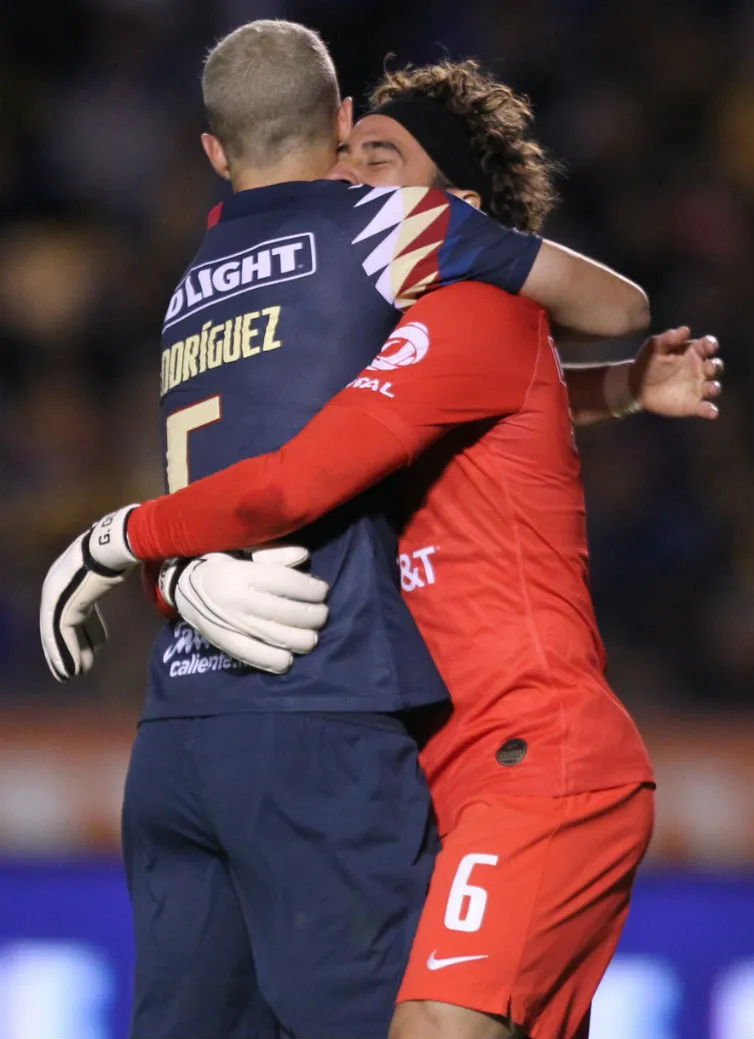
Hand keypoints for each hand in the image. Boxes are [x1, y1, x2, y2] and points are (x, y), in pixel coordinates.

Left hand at [40, 505, 138, 680]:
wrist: (124, 541)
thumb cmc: (132, 550)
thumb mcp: (123, 566)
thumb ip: (124, 577)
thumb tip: (157, 581)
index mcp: (74, 574)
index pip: (74, 609)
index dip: (84, 634)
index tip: (94, 651)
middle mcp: (58, 582)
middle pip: (61, 622)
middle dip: (69, 647)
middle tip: (75, 670)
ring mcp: (58, 592)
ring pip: (57, 632)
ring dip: (65, 655)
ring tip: (73, 675)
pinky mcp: (62, 601)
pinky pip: (60, 633)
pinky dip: (65, 652)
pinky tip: (73, 669)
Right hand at [159, 546, 328, 674]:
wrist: (183, 588)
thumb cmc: (222, 565)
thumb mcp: (244, 552)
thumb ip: (274, 553)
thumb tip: (303, 555)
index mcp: (241, 573)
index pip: (285, 582)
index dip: (310, 589)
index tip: (323, 591)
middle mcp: (236, 599)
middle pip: (284, 612)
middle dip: (312, 615)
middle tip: (323, 615)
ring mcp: (229, 624)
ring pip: (273, 636)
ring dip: (300, 640)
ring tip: (313, 637)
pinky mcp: (223, 642)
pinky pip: (252, 656)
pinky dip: (273, 661)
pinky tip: (288, 659)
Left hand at [632, 326, 721, 418]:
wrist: (635, 386)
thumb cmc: (647, 362)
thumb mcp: (655, 346)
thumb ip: (669, 338)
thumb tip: (685, 329)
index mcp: (692, 352)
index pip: (707, 346)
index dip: (710, 344)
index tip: (708, 345)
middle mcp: (699, 369)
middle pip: (715, 366)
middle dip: (714, 366)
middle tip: (707, 367)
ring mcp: (697, 388)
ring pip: (713, 387)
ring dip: (715, 387)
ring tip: (711, 388)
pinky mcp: (692, 405)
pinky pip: (705, 408)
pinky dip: (710, 410)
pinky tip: (711, 412)